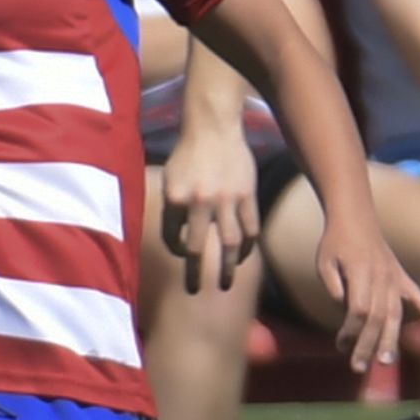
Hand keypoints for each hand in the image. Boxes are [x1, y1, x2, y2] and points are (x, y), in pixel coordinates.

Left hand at [161, 123, 259, 291]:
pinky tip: (243, 255)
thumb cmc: (187, 155)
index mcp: (175, 199)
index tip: (180, 255)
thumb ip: (173, 209)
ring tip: (226, 284)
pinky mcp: (247, 194)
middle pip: (197, 249)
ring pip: (229, 243)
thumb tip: (178, 240)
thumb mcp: (169, 179)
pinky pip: (250, 228)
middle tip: (194, 292)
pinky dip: (247, 245)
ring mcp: (226, 199)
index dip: (175, 250)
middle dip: (195, 274)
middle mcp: (200, 202)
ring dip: (227, 267)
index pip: (172, 238)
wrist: (212, 127)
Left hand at [315, 224, 419, 374]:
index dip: (350, 330)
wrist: (356, 218)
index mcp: (361, 273)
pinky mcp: (401, 277)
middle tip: (359, 367)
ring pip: (395, 314)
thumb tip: (341, 307)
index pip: (358, 310)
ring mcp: (394, 278)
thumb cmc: (335, 242)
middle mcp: (381, 277)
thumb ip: (332, 285)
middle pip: (377, 317)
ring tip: (386, 362)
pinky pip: (417, 297)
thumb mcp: (325, 261)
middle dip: (368, 345)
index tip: (340, 345)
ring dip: (391, 339)